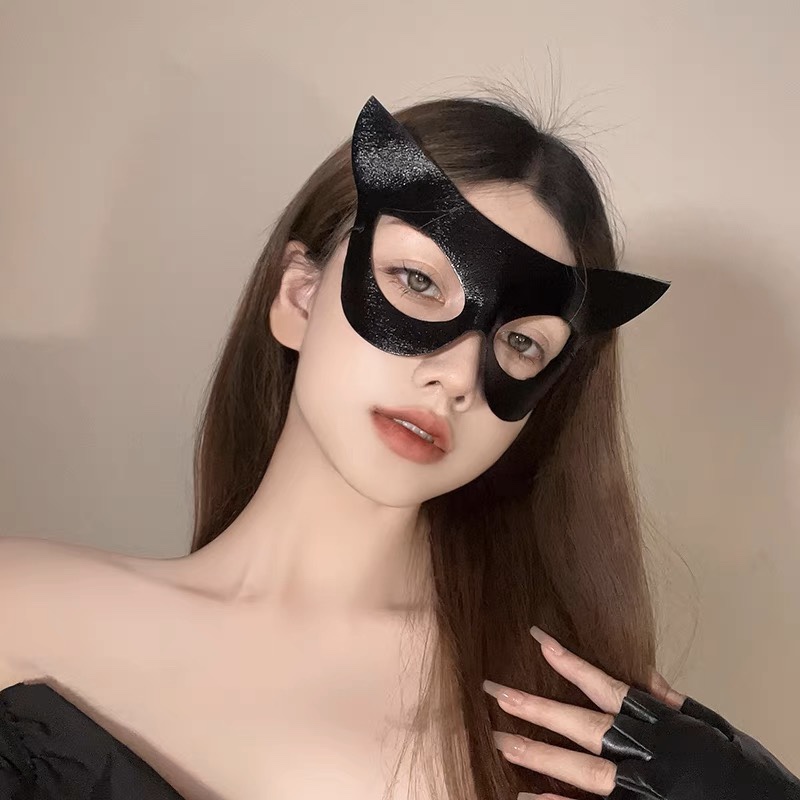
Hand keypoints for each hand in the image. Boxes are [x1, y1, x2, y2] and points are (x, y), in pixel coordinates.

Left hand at [483, 625, 799, 798]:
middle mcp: (647, 754)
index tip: (537, 638)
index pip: (605, 685)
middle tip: (495, 692)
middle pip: (581, 726)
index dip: (569, 662)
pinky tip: (525, 797)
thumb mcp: (712, 726)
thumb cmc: (744, 772)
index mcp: (662, 724)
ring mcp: (642, 791)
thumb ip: (671, 701)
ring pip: (580, 771)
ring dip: (536, 755)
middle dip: (536, 708)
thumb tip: (643, 673)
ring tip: (498, 741)